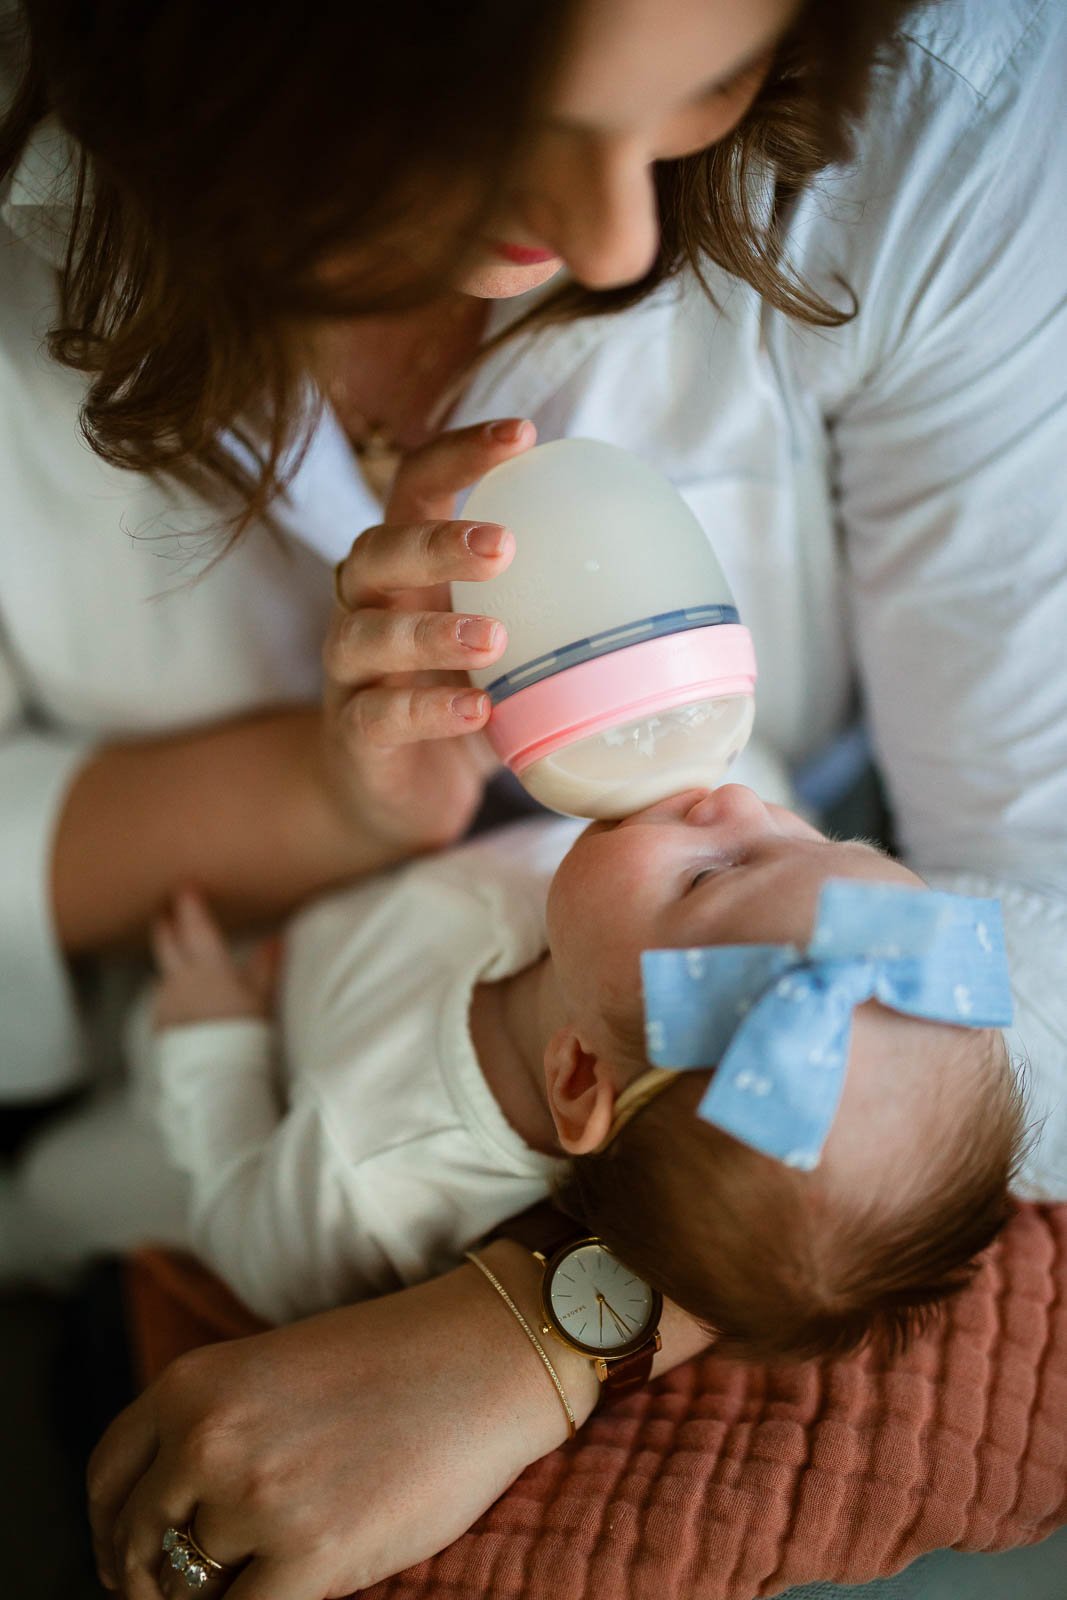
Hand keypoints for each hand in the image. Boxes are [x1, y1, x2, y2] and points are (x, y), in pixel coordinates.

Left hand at [87, 1244, 598, 1599]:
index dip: (111, 1528)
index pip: (107, 1477)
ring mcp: (255, 1499)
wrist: (483, 1356)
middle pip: (138, 1544)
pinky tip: (293, 1586)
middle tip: (185, 1589)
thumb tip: (165, 1519)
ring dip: (223, 1590)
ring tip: (267, 1566)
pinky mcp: (309, 1555)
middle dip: (154, 1578)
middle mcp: (206, 1439)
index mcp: (191, 1384)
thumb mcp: (270, 1371)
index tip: (129, 1553)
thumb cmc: (392, 1362)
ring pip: (191, 1590)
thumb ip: (210, 1428)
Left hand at [152, 890, 279, 1029]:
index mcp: (207, 966)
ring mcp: (165, 1001)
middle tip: (166, 910)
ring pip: (165, 972)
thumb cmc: (242, 1033)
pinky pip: (164, 1001)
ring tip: (182, 963)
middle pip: (165, 941)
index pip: (194, 926)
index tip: (185, 887)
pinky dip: (173, 994)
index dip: (189, 904)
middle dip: (166, 922)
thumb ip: (266, 965)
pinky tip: (184, 1003)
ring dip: (171, 963)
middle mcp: (179, 978)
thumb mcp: (261, 997)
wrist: (214, 1074)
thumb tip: (277, 939)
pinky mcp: (159, 1023)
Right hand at [322, 418, 533, 852]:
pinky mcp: (354, 734)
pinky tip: (478, 709)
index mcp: (410, 567)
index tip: (523, 434)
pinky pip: (380, 715)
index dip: (460, 454)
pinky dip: (428, 709)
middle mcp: (369, 606)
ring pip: (368, 633)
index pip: (417, 487)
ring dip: (432, 631)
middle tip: (502, 546)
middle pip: (378, 550)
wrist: (396, 797)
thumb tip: (673, 588)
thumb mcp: (513, 646)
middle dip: (437, 541)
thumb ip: (555, 609)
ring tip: (494, 639)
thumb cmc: (464, 700)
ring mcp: (353, 672)